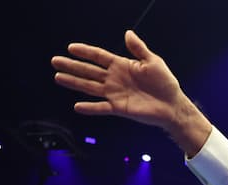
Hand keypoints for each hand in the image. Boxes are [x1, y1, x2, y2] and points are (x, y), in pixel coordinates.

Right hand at [52, 30, 211, 154]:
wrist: (173, 104)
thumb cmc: (165, 83)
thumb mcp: (153, 62)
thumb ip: (139, 49)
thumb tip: (128, 33)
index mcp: (121, 65)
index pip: (99, 56)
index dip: (86, 52)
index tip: (71, 47)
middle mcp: (114, 79)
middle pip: (89, 71)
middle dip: (72, 65)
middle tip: (55, 60)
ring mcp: (115, 94)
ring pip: (90, 87)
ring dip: (74, 82)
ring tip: (58, 77)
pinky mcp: (119, 108)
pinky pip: (102, 108)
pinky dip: (90, 108)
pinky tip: (77, 107)